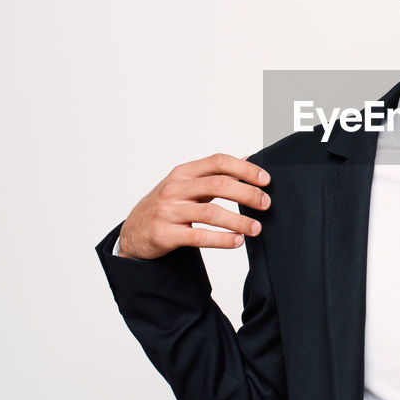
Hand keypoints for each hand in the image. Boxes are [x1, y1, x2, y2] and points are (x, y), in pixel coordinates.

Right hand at [117, 153, 270, 259]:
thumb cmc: (166, 205)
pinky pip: (198, 237)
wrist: (133, 232)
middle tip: (266, 203)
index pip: (218, 162)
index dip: (244, 169)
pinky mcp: (165, 234)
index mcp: (183, 172)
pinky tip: (237, 240)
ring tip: (256, 228)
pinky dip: (221, 239)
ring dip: (238, 221)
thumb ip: (214, 173)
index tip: (265, 180)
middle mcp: (175, 189)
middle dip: (247, 194)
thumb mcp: (186, 183)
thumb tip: (247, 159)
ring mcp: (169, 212)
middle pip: (218, 185)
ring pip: (210, 213)